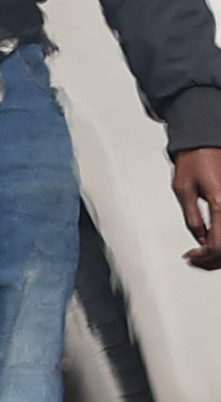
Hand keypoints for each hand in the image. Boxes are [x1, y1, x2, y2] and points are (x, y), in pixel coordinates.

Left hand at [178, 144, 220, 270]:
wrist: (206, 141)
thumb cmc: (194, 160)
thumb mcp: (184, 190)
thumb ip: (193, 219)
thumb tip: (200, 241)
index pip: (218, 244)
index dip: (204, 256)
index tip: (190, 256)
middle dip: (213, 260)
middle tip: (195, 260)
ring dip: (220, 253)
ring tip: (203, 254)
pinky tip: (212, 241)